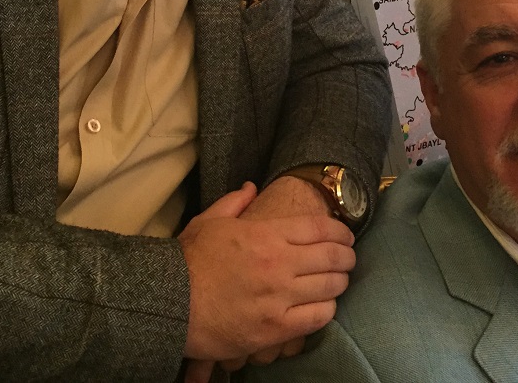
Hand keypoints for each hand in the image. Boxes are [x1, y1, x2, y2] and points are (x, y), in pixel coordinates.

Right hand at [179, 182, 353, 369]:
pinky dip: (326, 310)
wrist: (169, 304)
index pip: (320, 229)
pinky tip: (323, 306)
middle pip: (333, 257)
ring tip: (338, 282)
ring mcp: (279, 298)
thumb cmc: (188, 261)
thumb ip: (235, 202)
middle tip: (348, 258)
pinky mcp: (275, 329)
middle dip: (347, 257)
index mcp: (266, 235)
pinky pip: (317, 317)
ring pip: (330, 288)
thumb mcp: (209, 221)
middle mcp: (279, 264)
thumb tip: (252, 187)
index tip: (347, 236)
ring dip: (339, 283)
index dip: (340, 232)